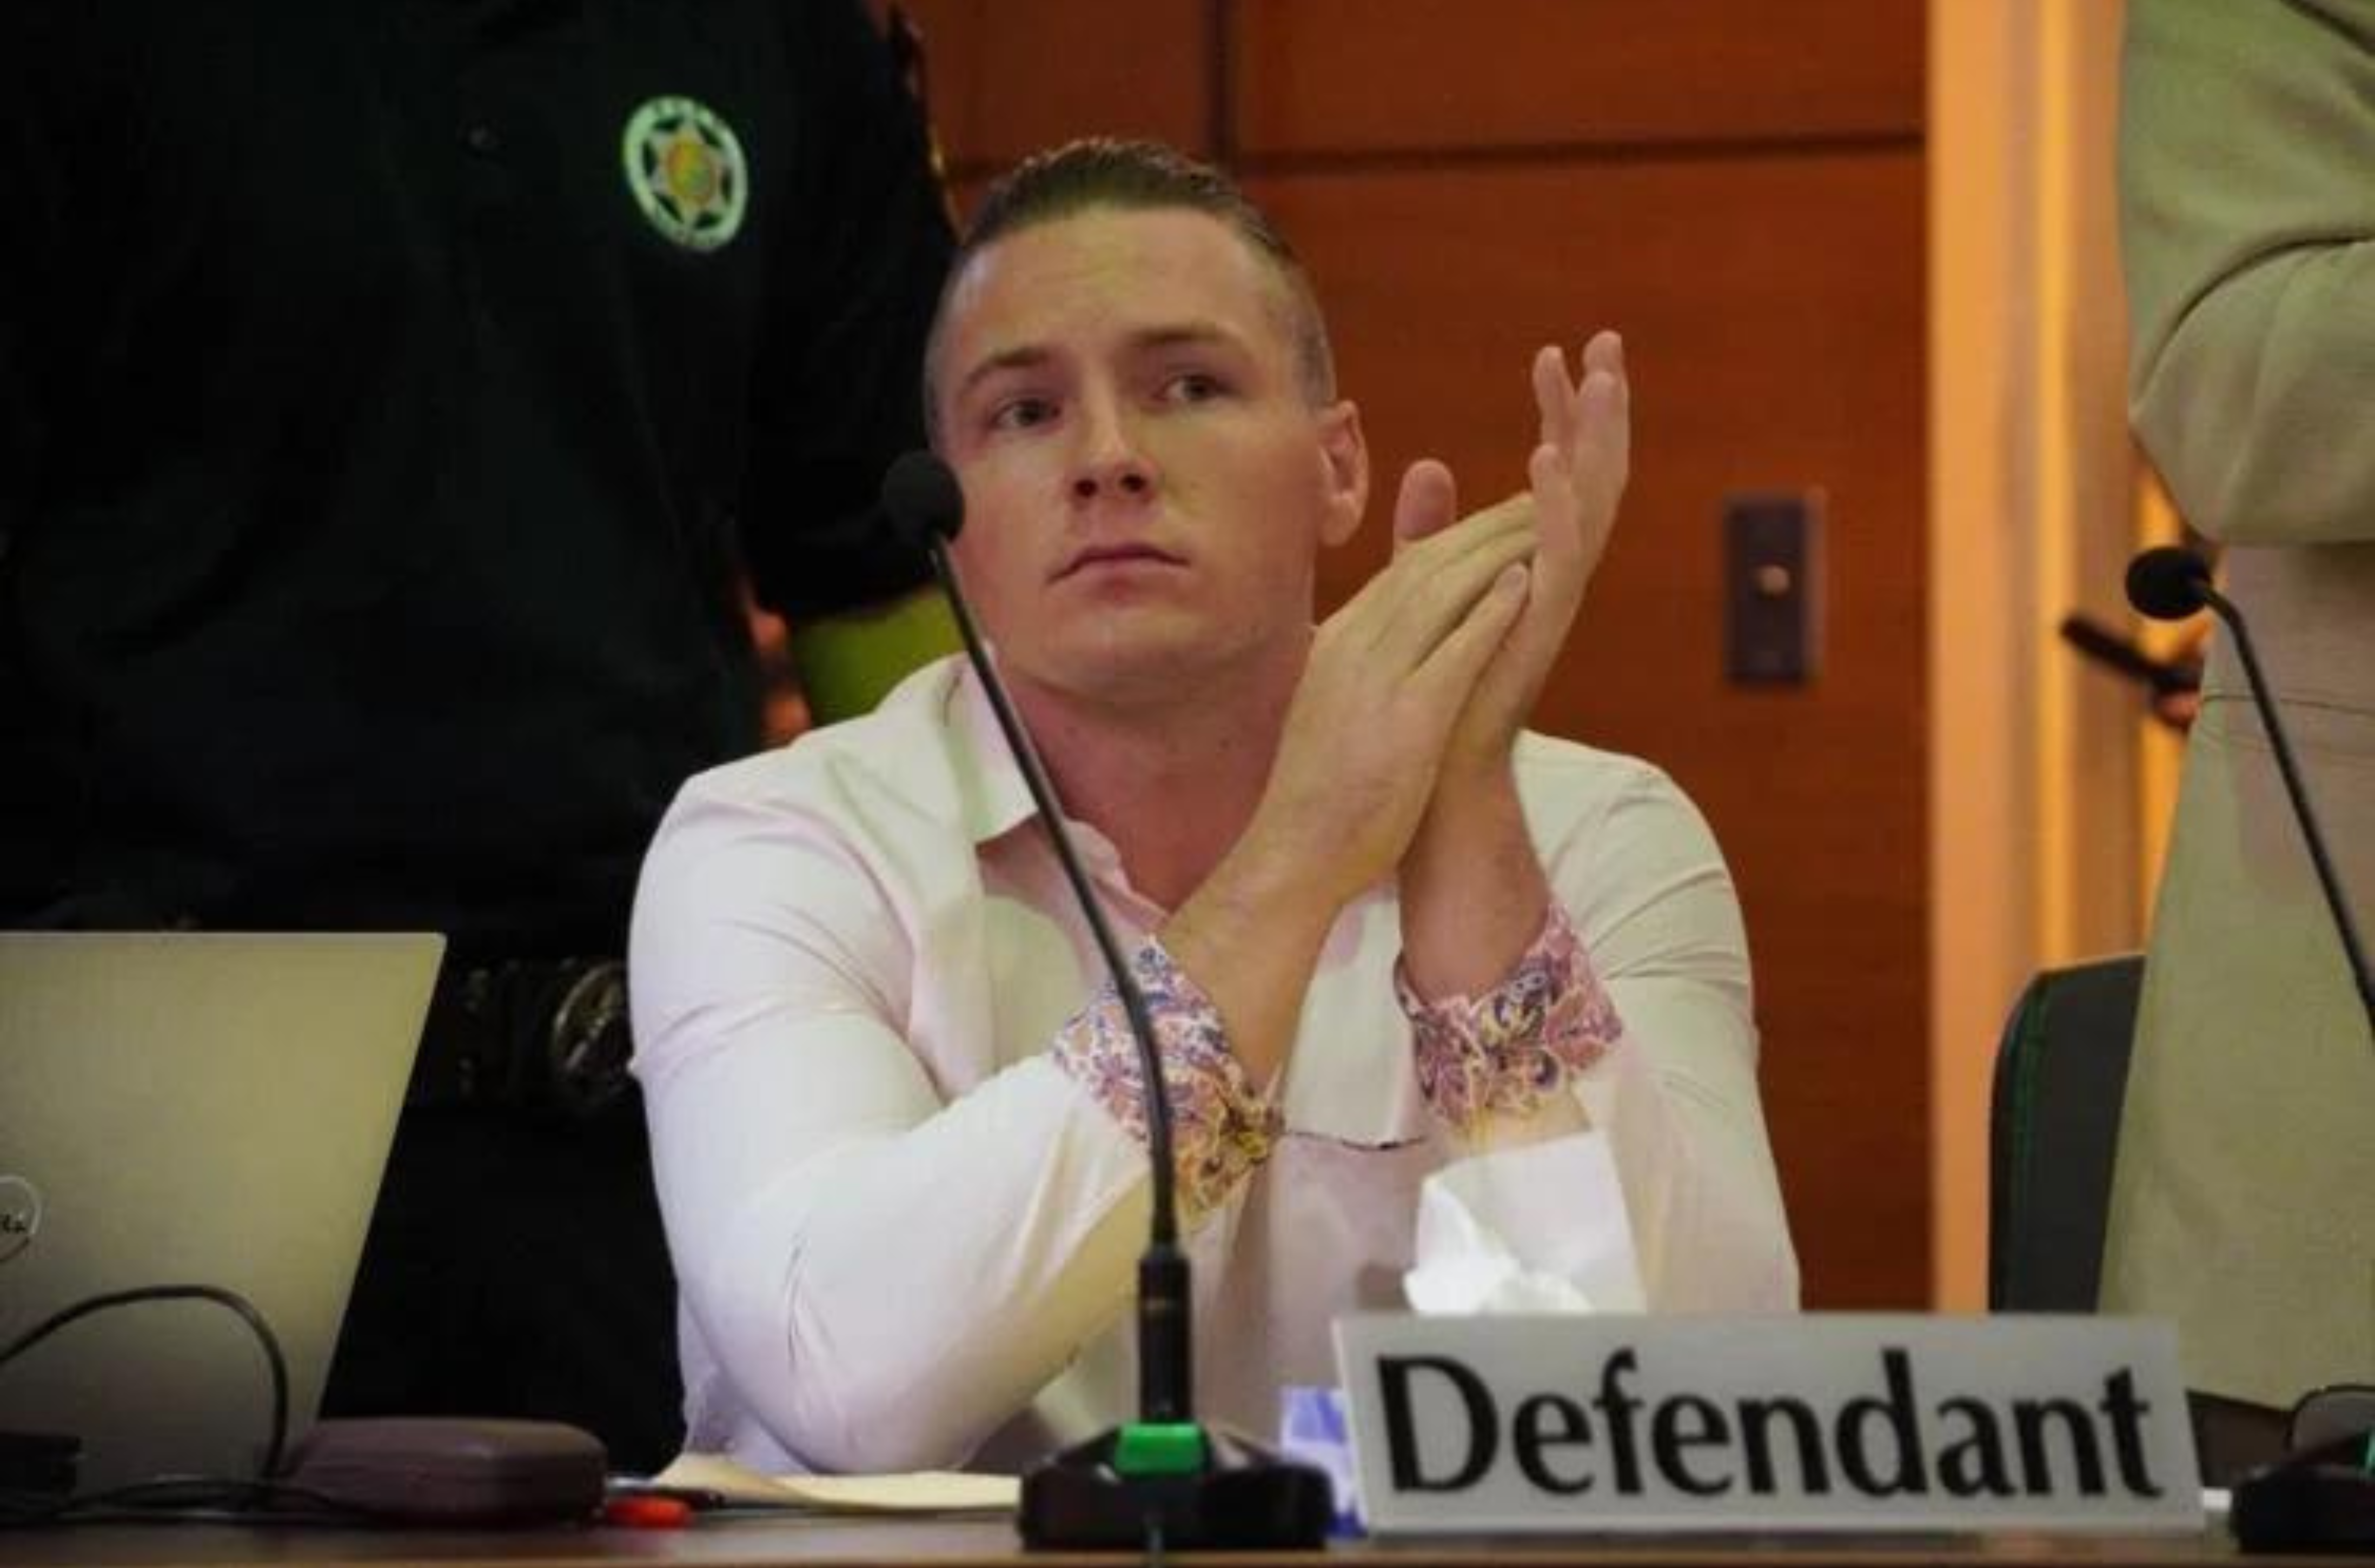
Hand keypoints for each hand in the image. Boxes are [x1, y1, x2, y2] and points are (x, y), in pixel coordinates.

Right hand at [1237, 503, 1538, 912]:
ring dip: (1496, 553)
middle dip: (1484, 528)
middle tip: (1537, 501)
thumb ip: (1359, 665)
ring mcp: (1376, 681)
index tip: (1501, 518)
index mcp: (1337, 644)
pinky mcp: (1406, 720)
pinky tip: (1528, 584)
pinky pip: (1455, 649)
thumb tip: (1377, 641)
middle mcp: (1353, 648)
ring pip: (1442, 593)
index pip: (1404, 572)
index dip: (1457, 537)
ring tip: (1545, 524)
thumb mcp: (1333, 709)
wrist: (1293, 855)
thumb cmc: (1319, 795)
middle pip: (1426, 568)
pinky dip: (1491, 611)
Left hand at [1392, 333, 1629, 1001]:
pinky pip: (1558, 560)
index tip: (1556, 352)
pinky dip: (1558, 508)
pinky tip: (1548, 458)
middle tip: (1608, 341)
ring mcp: (1548, 606)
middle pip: (1591, 476)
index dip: (1562, 413)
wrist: (1425, 778)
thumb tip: (1430, 465)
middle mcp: (1550, 580)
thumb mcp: (1422, 588)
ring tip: (1597, 377)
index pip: (1558, 472)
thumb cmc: (1426, 692)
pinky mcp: (1534, 634)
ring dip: (1593, 440)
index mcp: (1528, 564)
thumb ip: (1431, 531)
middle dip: (1599, 408)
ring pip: (1589, 508)